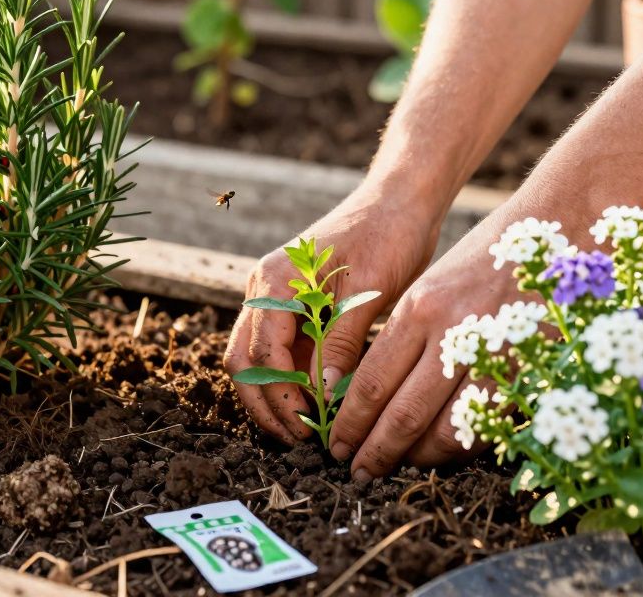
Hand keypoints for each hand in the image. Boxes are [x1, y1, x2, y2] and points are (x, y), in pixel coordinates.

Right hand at [225, 187, 440, 443]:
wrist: (399, 201)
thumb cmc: (389, 236)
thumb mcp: (369, 291)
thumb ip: (341, 342)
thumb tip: (323, 397)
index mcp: (275, 281)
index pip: (264, 355)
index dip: (283, 398)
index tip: (311, 430)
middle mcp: (263, 288)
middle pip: (243, 361)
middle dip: (266, 405)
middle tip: (299, 441)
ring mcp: (273, 296)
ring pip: (254, 359)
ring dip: (272, 396)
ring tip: (303, 430)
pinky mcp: (290, 304)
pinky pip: (277, 349)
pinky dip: (287, 380)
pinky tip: (313, 404)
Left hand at [328, 218, 519, 479]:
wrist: (559, 227)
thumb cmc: (486, 259)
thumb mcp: (434, 287)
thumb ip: (406, 337)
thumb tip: (374, 395)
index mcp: (420, 308)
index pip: (371, 383)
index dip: (350, 423)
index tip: (337, 445)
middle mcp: (453, 332)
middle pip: (402, 414)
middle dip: (375, 451)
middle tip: (359, 473)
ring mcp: (496, 354)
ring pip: (446, 430)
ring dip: (418, 459)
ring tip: (399, 468)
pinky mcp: (529, 369)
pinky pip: (489, 424)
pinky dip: (463, 448)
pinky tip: (444, 454)